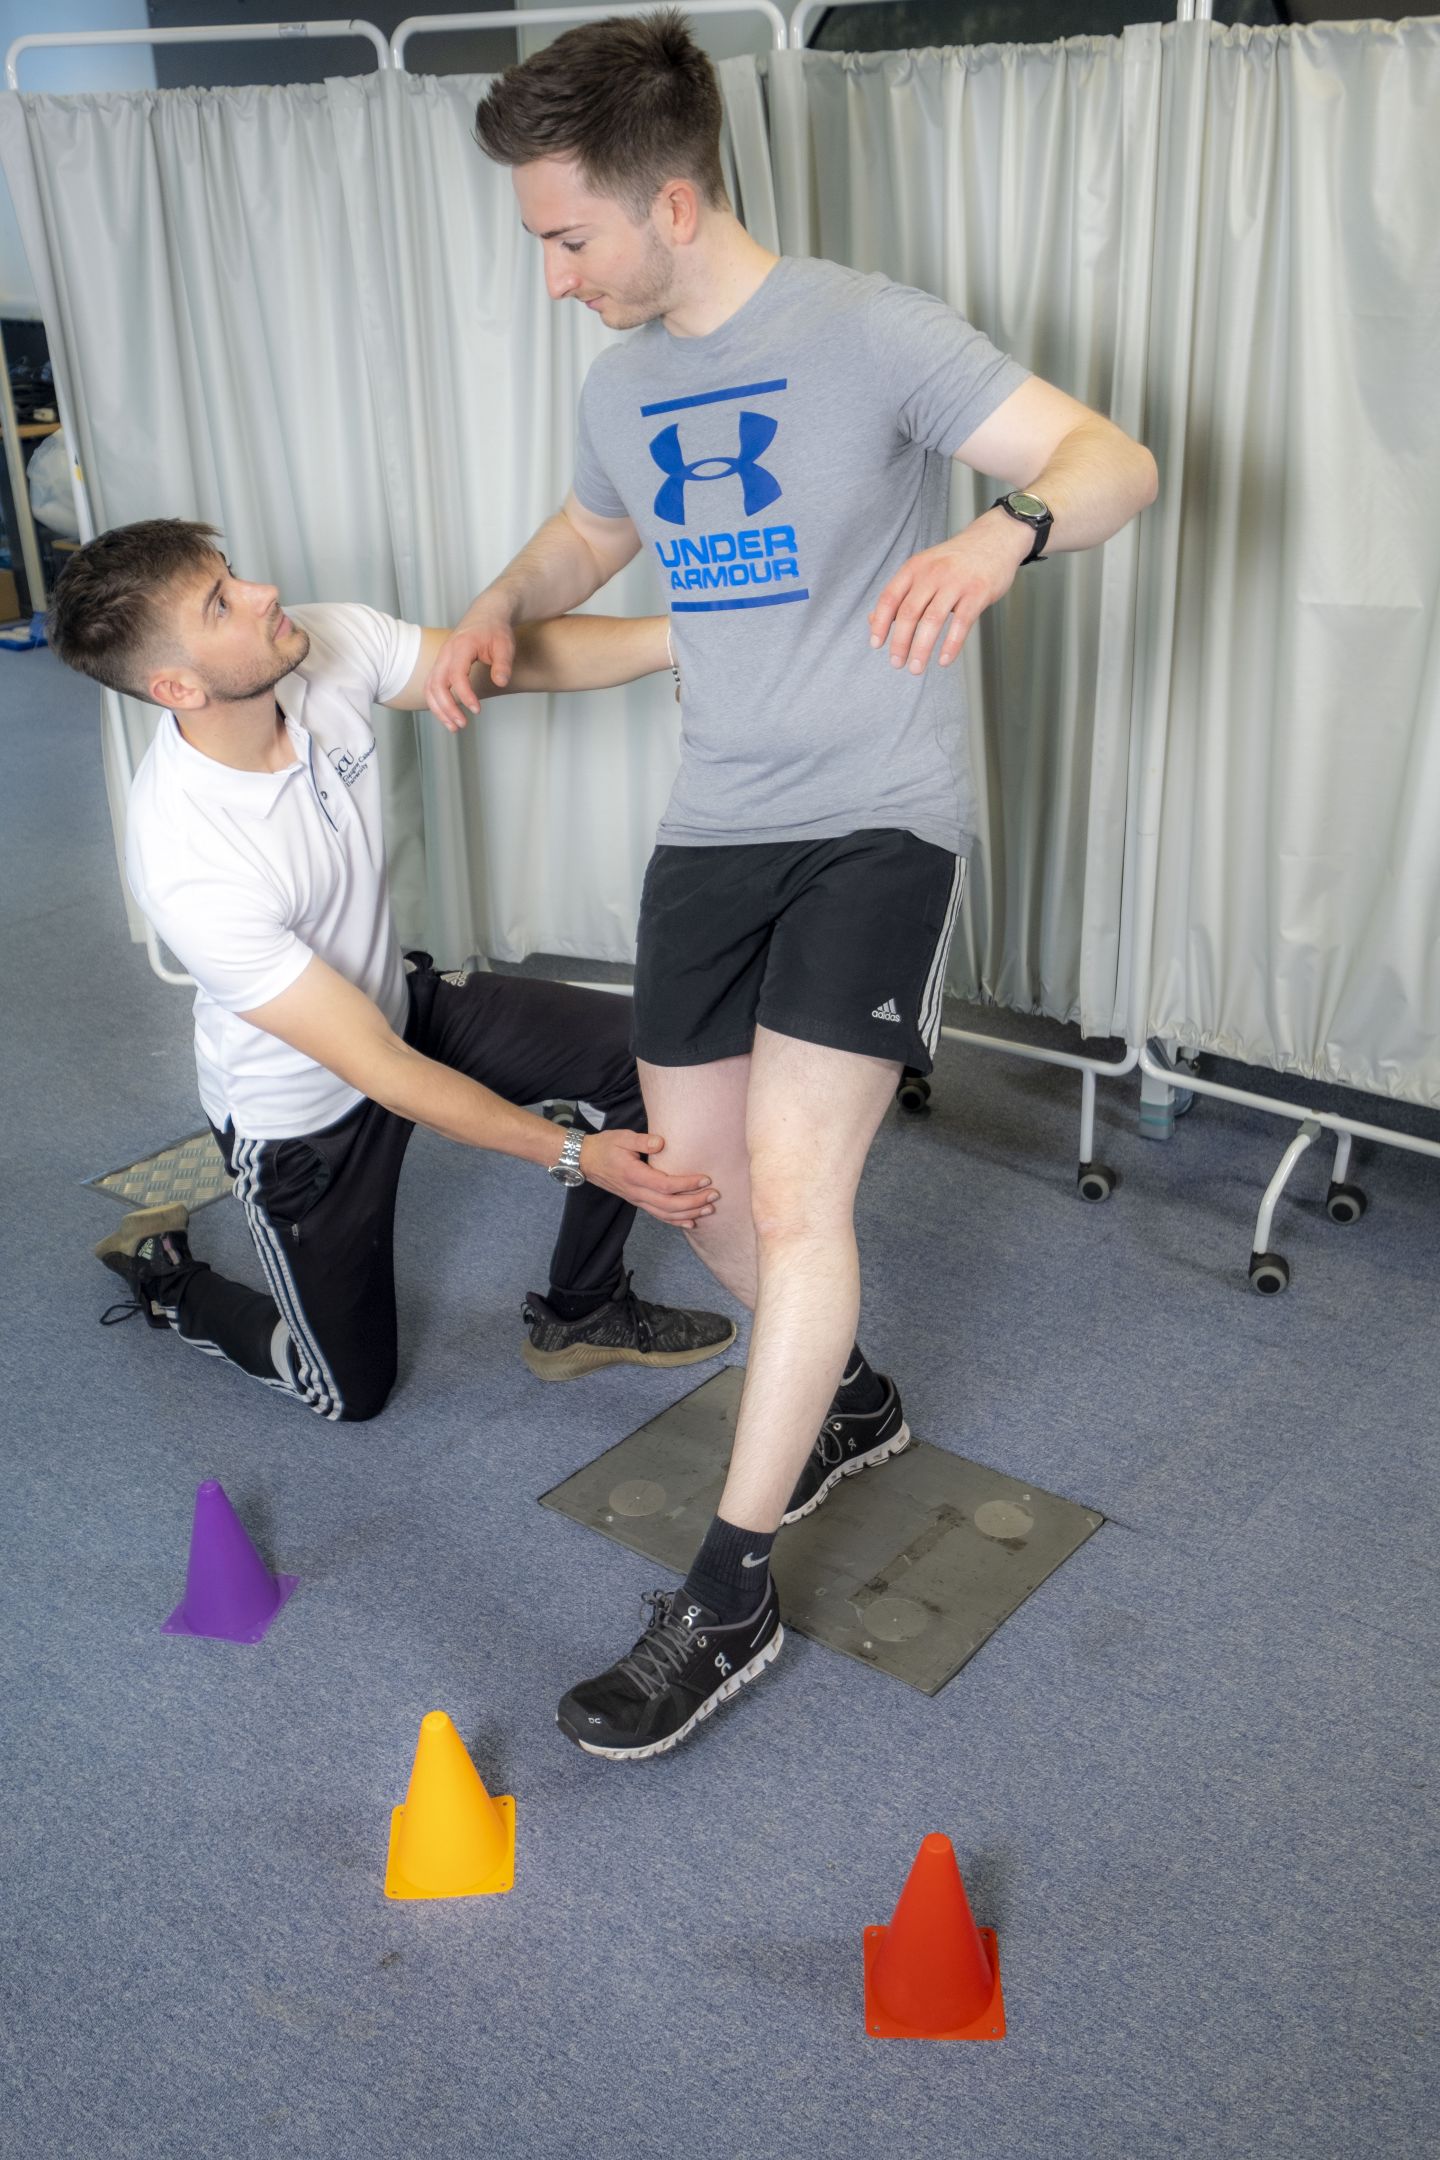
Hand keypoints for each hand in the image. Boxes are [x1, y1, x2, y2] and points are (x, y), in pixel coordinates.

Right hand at [425, 617, 515, 732]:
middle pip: (436, 684)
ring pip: (430, 687)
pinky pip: (433, 686)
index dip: (464, 695)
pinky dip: (438, 703)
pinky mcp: (442, 665)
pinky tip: (450, 716)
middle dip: (446, 708)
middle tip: (462, 725)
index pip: (456, 675)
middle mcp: (446, 653)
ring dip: (439, 709)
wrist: (487, 614)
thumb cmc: (496, 630)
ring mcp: (441, 659)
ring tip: (454, 727)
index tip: (477, 710)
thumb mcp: (505, 645)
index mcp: (461, 646)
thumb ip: (503, 664)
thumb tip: (501, 682)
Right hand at [579, 1129, 717, 1228]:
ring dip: (689, 1213)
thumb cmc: (605, 1146)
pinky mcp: (637, 1202)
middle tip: (715, 1196)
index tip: (706, 1179)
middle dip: (695, 1202)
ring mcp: (636, 1200)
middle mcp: (636, 1192)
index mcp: (634, 1175)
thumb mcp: (622, 1137)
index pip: (666, 1185)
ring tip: (709, 1209)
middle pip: (670, 1204)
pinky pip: (658, 1216)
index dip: (688, 1184)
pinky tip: (691, 1222)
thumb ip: (642, 1140)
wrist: (586, 1161)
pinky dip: (676, 1221)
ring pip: (665, 1214)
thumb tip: (661, 1142)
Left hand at [868, 511, 1030, 675]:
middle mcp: (932, 573)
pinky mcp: (977, 593)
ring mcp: (956, 582)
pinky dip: (950, 645)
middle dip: (900, 643)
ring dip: (921, 649)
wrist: (995, 539)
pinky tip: (944, 660)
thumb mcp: (924, 569)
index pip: (890, 597)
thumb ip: (901, 594)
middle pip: (909, 613)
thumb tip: (873, 621)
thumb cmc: (956, 561)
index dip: (880, 623)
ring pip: (932, 621)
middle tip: (897, 663)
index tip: (876, 644)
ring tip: (916, 668)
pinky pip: (961, 624)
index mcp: (915, 568)